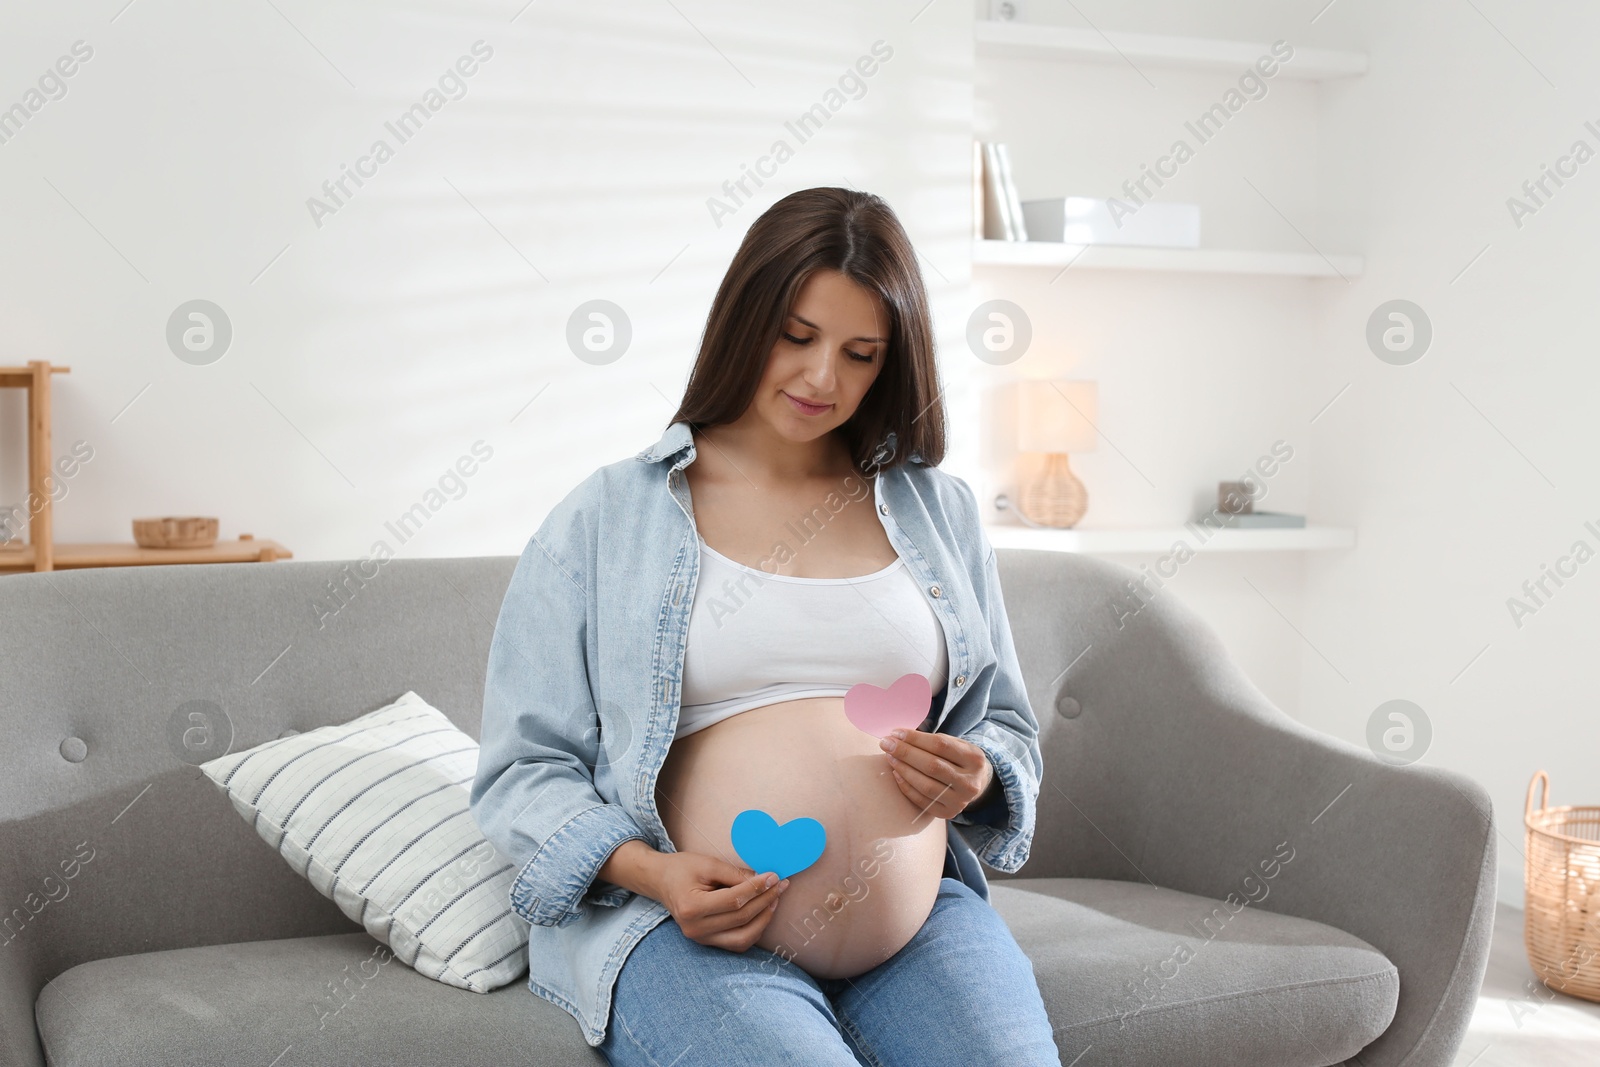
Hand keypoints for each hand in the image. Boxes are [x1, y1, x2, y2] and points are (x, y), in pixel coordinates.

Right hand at [651, 850, 788, 951]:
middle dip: (765, 901)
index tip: (774, 877)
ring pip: (743, 937)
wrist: (661, 881)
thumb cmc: (682, 868)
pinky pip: (737, 942)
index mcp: (691, 907)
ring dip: (764, 919)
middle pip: (741, 918)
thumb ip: (735, 874)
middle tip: (780, 885)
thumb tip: (765, 880)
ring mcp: (701, 939)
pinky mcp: (707, 942)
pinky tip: (763, 913)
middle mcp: (695, 929)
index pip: (734, 900)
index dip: (757, 889)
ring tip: (774, 900)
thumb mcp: (707, 864)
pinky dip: (754, 930)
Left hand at [879, 727, 994, 819]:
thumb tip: (899, 736)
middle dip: (905, 753)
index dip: (915, 739)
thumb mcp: (956, 744)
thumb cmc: (959, 759)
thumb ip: (933, 740)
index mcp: (974, 759)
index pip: (940, 746)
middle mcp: (970, 782)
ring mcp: (960, 801)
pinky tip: (896, 774)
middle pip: (932, 766)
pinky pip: (922, 801)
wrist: (976, 784)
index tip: (896, 733)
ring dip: (903, 770)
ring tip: (890, 758)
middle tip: (886, 744)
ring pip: (926, 786)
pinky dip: (906, 787)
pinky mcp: (948, 813)